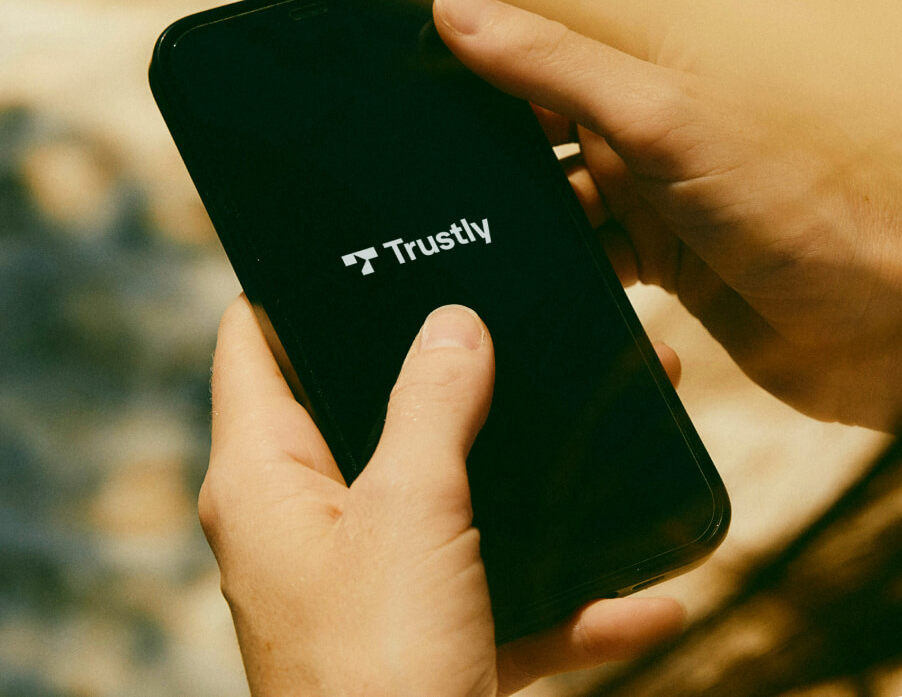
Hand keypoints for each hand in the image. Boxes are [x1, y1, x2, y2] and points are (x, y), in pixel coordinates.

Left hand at [200, 297, 685, 695]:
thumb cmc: (378, 671)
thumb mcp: (409, 512)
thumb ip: (430, 406)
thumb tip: (453, 325)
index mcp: (264, 478)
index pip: (252, 343)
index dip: (292, 286)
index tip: (359, 246)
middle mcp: (305, 522)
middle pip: (368, 409)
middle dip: (446, 370)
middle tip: (507, 314)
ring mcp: (368, 581)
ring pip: (449, 497)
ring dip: (524, 472)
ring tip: (599, 414)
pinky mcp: (425, 638)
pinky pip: (499, 596)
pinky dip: (566, 597)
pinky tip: (650, 594)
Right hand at [433, 0, 901, 432]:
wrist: (896, 325)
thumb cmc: (818, 204)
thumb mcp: (665, 118)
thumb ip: (558, 66)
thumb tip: (460, 9)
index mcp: (652, 67)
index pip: (541, 44)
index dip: (476, 57)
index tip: (408, 77)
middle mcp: (648, 127)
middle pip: (536, 129)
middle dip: (489, 155)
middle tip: (434, 184)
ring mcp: (653, 195)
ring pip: (552, 203)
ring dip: (526, 224)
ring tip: (482, 242)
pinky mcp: (660, 261)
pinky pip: (586, 261)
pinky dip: (566, 274)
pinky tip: (547, 284)